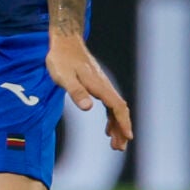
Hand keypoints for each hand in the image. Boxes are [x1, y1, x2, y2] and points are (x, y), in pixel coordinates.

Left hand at [45, 32, 132, 150]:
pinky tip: (107, 129)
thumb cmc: (62, 59)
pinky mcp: (97, 85)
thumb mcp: (64, 77)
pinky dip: (111, 118)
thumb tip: (89, 107)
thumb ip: (76, 92)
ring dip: (117, 126)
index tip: (128, 137)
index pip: (117, 107)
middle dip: (122, 129)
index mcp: (99, 86)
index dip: (123, 123)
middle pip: (119, 110)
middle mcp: (104, 86)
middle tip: (120, 148)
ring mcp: (102, 85)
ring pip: (115, 109)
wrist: (65, 42)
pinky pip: (109, 105)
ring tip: (115, 144)